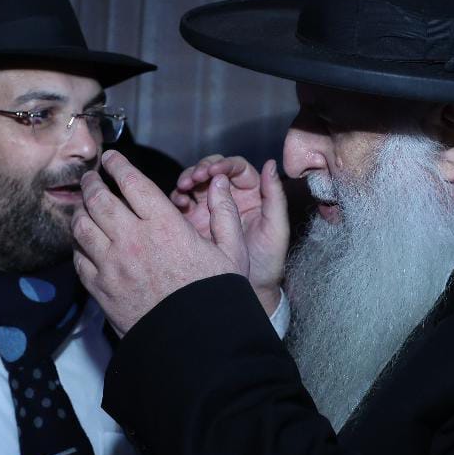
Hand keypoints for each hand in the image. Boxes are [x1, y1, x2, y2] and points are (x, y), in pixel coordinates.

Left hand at [73, 150, 247, 335]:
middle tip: (91, 176)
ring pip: (82, 226)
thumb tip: (219, 184)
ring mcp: (112, 265)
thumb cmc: (215, 296)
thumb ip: (224, 213)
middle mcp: (133, 240)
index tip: (111, 158)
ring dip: (81, 211)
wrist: (193, 344)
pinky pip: (79, 258)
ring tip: (84, 205)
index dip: (117, 164)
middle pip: (99, 199)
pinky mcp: (100, 289)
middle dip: (91, 182)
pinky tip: (86, 242)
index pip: (131, 182)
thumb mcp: (232, 251)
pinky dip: (79, 245)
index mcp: (165, 225)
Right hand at [172, 155, 288, 313]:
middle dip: (202, 168)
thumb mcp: (276, 228)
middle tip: (194, 177)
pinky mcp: (195, 220)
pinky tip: (177, 203)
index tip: (214, 171)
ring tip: (182, 188)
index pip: (237, 169)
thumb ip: (275, 196)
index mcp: (253, 193)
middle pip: (214, 170)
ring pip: (196, 183)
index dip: (225, 165)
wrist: (249, 290)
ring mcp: (211, 208)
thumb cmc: (268, 261)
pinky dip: (178, 197)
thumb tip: (270, 164)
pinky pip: (184, 202)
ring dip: (187, 179)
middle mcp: (231, 197)